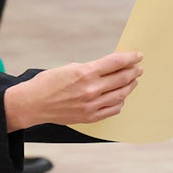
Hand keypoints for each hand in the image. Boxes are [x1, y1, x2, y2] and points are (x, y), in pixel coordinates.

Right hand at [3, 52, 142, 128]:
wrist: (33, 104)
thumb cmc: (48, 83)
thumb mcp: (70, 67)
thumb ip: (91, 69)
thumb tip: (110, 67)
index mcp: (85, 72)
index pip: (116, 63)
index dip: (130, 58)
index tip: (138, 56)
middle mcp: (91, 89)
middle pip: (122, 78)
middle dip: (133, 72)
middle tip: (139, 69)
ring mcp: (92, 105)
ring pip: (121, 94)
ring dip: (130, 86)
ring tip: (133, 81)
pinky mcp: (90, 117)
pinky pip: (113, 109)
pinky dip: (120, 102)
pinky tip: (121, 97)